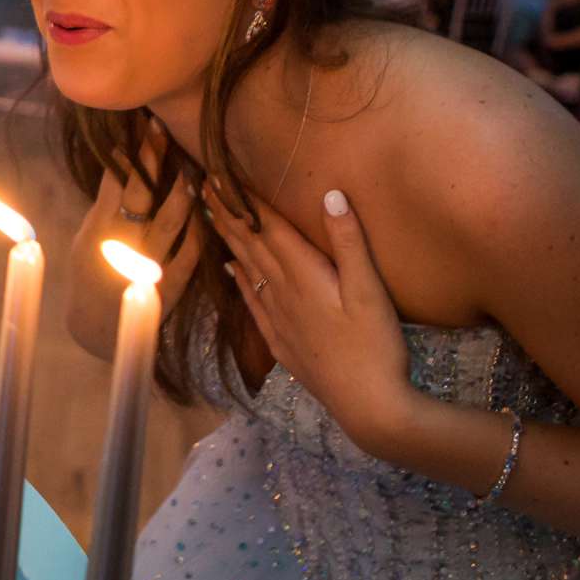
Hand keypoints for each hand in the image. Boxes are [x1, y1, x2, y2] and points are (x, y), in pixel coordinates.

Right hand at [66, 127, 202, 357]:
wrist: (96, 329)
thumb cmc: (90, 274)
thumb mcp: (88, 237)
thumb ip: (106, 203)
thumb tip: (123, 157)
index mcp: (96, 232)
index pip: (113, 182)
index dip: (129, 151)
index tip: (141, 122)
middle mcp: (120, 247)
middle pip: (139, 193)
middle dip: (151, 157)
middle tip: (162, 126)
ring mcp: (148, 268)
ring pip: (171, 219)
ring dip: (183, 187)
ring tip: (191, 160)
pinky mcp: (172, 287)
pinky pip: (192, 251)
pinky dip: (200, 225)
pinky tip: (206, 204)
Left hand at [206, 186, 414, 454]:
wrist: (368, 406)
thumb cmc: (376, 345)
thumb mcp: (370, 290)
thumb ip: (348, 241)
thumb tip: (330, 193)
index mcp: (303, 275)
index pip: (267, 227)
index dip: (245, 199)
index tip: (220, 173)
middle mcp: (283, 292)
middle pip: (250, 244)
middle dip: (227, 213)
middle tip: (203, 185)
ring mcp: (280, 319)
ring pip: (247, 270)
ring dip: (229, 241)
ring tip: (211, 217)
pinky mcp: (283, 341)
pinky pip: (253, 301)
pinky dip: (240, 280)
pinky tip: (232, 270)